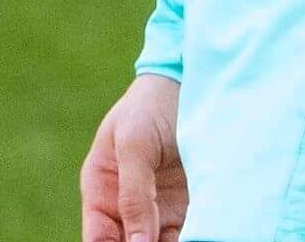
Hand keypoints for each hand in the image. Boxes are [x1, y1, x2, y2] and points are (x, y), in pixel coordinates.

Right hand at [81, 73, 186, 241]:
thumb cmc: (152, 104)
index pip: (99, 239)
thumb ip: (133, 194)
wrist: (194, 79)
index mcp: (102, 190)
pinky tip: (205, 234)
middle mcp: (128, 204)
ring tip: (189, 239)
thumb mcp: (135, 143)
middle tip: (166, 241)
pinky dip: (196, 237)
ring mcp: (160, 206)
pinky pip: (189, 233)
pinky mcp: (189, 203)